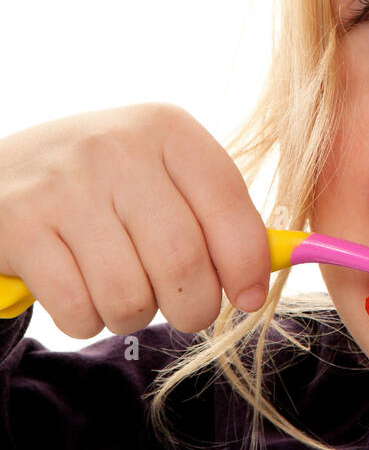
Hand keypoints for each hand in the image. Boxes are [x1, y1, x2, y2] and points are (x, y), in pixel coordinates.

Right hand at [0, 103, 270, 336]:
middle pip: (182, 261)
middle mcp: (118, 147)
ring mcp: (65, 185)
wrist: (1, 174)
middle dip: (193, 306)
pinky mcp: (21, 226)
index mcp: (167, 129)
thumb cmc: (103, 186)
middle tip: (184, 308)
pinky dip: (86, 320)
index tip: (248, 297)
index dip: (248, 264)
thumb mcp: (161, 174)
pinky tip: (78, 291)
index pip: (229, 204)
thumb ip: (214, 216)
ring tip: (121, 291)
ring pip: (130, 296)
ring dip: (133, 316)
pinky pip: (79, 310)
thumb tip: (262, 281)